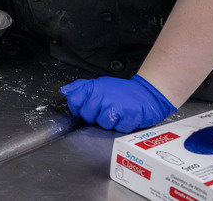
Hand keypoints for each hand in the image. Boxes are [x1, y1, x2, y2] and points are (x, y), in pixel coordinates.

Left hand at [60, 74, 176, 132]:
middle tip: (105, 111)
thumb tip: (65, 91)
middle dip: (95, 117)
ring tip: (117, 114)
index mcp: (94, 88)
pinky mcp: (127, 116)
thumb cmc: (123, 92)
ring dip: (110, 122)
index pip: (74, 100)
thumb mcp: (100, 84)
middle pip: (87, 116)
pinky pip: (118, 128)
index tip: (85, 108)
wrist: (147, 93)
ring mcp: (115, 106)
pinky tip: (126, 117)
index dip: (78, 108)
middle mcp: (103, 96)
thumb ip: (81, 88)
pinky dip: (122, 125)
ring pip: (102, 124)